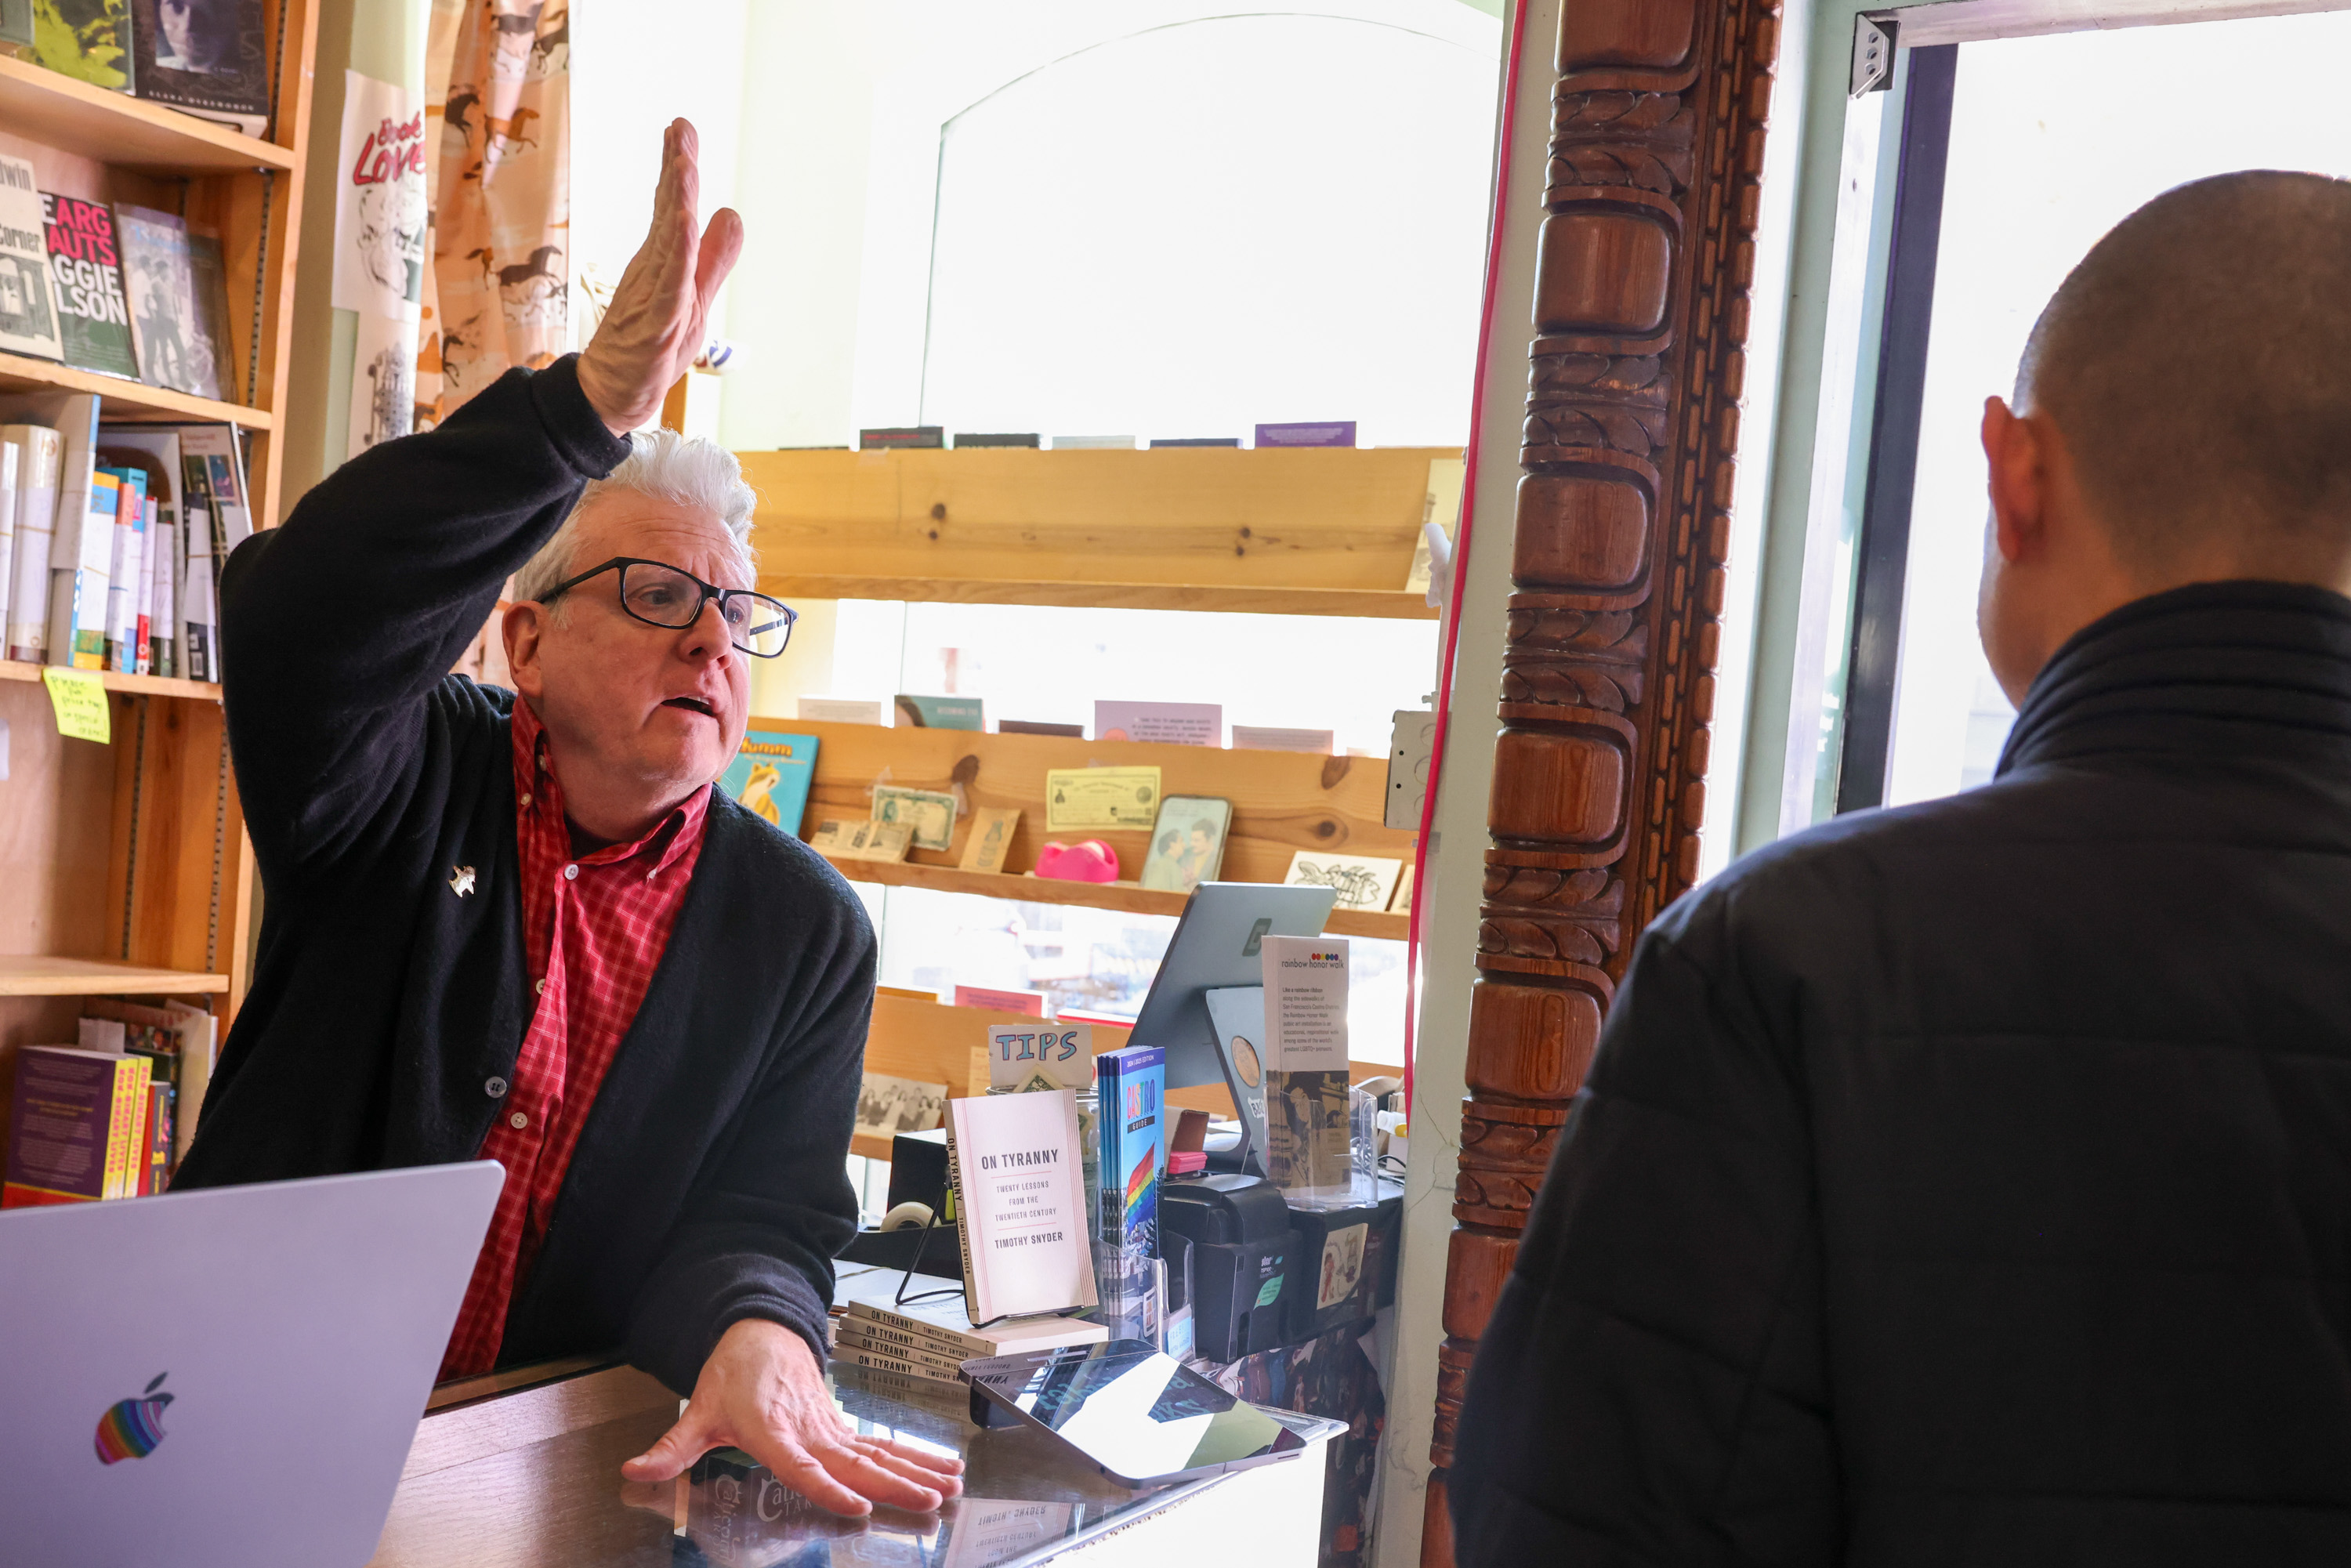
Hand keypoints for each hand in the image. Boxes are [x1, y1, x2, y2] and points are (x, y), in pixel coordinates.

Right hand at [577, 118, 744, 436]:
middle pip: (667, 214)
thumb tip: (731, 213)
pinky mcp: (656, 324)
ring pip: (669, 243)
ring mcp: (655, 295)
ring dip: (676, 204)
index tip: (681, 128)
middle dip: (675, 170)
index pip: (672, 206)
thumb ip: (713, 257)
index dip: (678, 167)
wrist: (616, 391)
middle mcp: (657, 270)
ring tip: (684, 167)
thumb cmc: (652, 343)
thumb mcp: (695, 293)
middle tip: (680, 129)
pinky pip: (669, 286)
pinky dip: (677, 257)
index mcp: (665, 260)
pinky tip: (683, 227)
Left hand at [620, 1318, 964, 1516]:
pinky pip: (882, 1446)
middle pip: (859, 1463)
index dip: (830, 1487)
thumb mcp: (698, 1411)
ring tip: (950, 1485)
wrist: (760, 1332)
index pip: (804, 1467)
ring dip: (917, 1470)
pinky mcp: (841, 1426)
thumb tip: (634, 1472)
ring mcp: (831, 1428)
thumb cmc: (731, 1374)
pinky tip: (944, 1469)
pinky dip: (916, 1457)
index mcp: (774, 1432)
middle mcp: (810, 1431)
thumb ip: (670, 1449)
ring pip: (880, 1453)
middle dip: (897, 1483)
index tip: (859, 1505)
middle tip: (930, 1499)